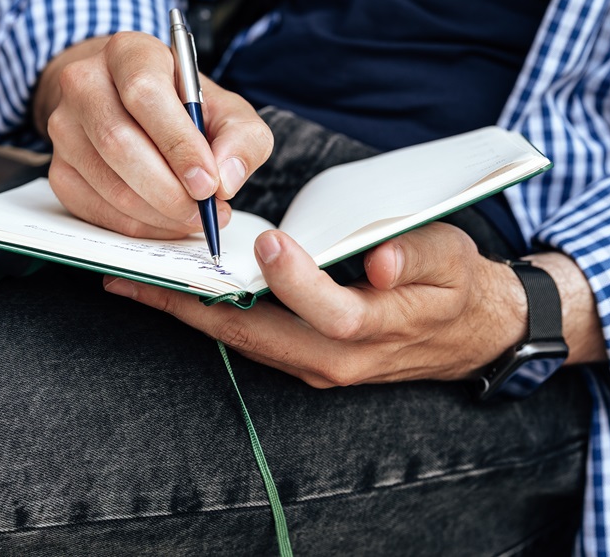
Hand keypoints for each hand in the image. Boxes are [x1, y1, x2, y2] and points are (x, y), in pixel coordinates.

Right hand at [35, 32, 272, 238]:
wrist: (132, 105)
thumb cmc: (183, 106)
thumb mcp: (227, 108)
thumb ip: (241, 138)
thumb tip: (227, 178)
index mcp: (129, 53)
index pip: (144, 94)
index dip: (178, 144)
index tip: (208, 183)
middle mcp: (85, 83)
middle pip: (119, 143)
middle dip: (169, 190)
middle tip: (204, 211)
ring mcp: (63, 127)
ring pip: (107, 183)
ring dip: (157, 213)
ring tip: (193, 217)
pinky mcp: (58, 169)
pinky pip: (94, 210)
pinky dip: (137, 226)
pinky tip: (165, 221)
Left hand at [104, 222, 535, 385]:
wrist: (470, 333)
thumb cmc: (456, 286)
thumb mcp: (453, 258)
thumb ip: (417, 255)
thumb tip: (377, 261)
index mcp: (378, 330)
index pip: (330, 313)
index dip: (298, 281)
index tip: (271, 243)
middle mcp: (338, 359)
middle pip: (259, 336)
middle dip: (196, 307)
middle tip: (142, 276)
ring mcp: (317, 366)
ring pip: (245, 342)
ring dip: (191, 314)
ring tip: (138, 283)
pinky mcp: (305, 360)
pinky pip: (250, 340)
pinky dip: (212, 317)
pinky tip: (180, 293)